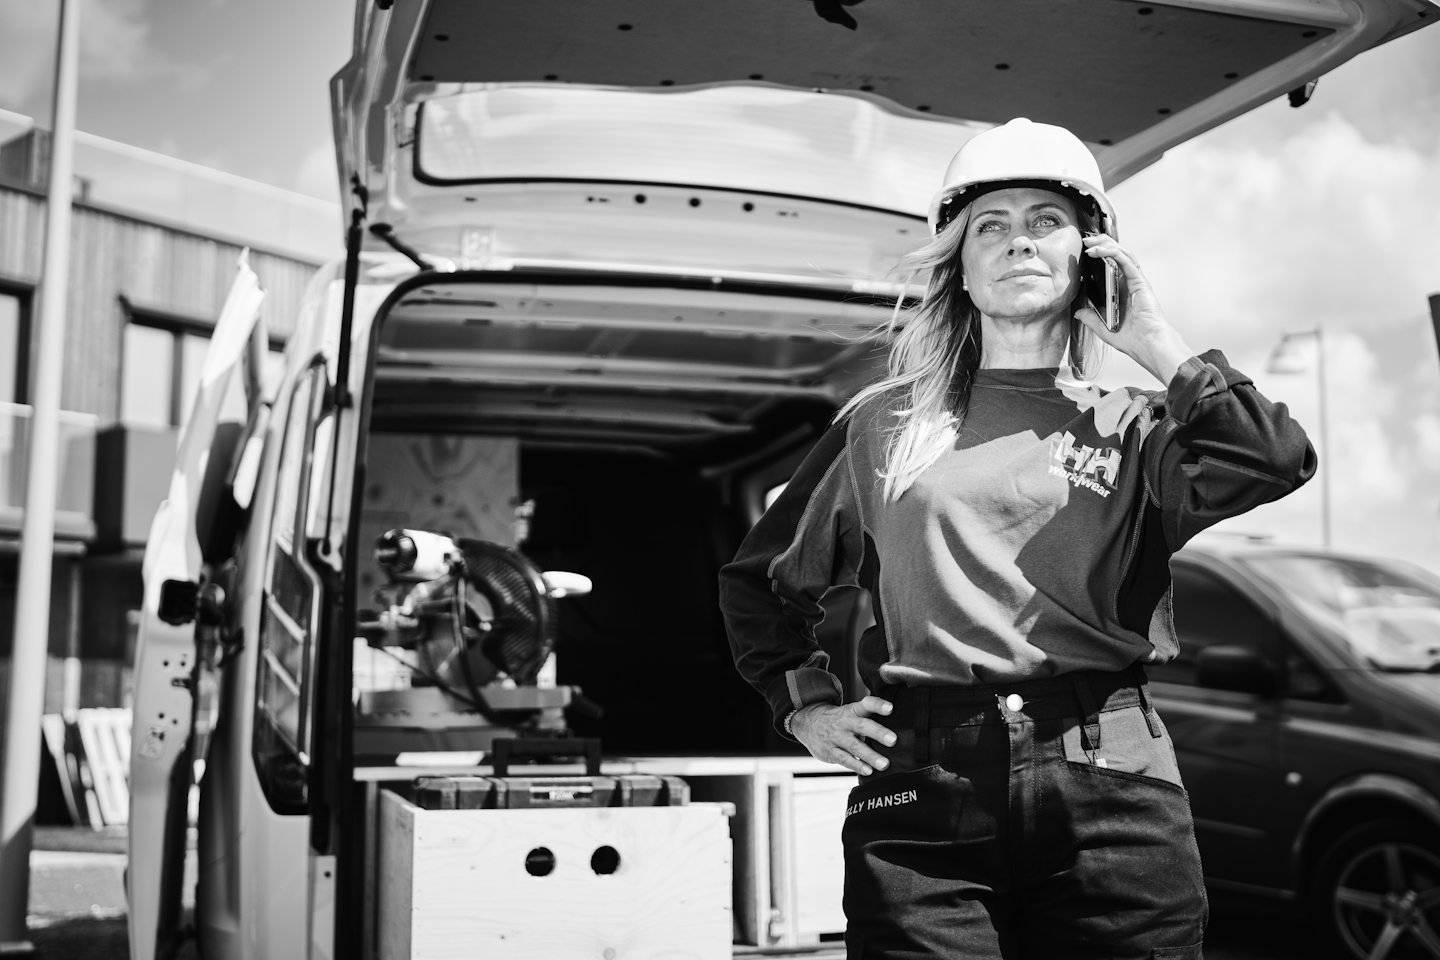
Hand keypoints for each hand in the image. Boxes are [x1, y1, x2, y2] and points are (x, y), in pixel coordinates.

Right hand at [790, 696, 896, 775]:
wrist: (806, 723)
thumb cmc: (838, 721)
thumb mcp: (850, 713)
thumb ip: (868, 719)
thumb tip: (897, 730)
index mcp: (852, 711)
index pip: (866, 704)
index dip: (878, 705)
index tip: (890, 708)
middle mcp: (845, 723)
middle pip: (862, 726)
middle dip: (878, 733)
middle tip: (893, 740)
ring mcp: (836, 737)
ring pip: (854, 746)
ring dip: (870, 755)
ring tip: (885, 764)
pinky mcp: (830, 751)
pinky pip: (844, 759)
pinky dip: (856, 765)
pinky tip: (868, 771)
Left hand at [1075, 234, 1193, 385]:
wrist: (1148, 347)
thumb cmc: (1133, 341)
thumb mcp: (1104, 329)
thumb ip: (1091, 319)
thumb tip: (1078, 312)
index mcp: (1123, 293)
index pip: (1111, 268)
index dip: (1099, 257)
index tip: (1083, 253)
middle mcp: (1130, 284)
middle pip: (1117, 256)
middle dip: (1101, 244)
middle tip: (1085, 241)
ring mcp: (1136, 282)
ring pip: (1122, 254)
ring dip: (1105, 244)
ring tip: (1090, 242)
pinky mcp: (1140, 282)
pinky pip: (1126, 261)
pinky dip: (1113, 253)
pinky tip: (1100, 251)